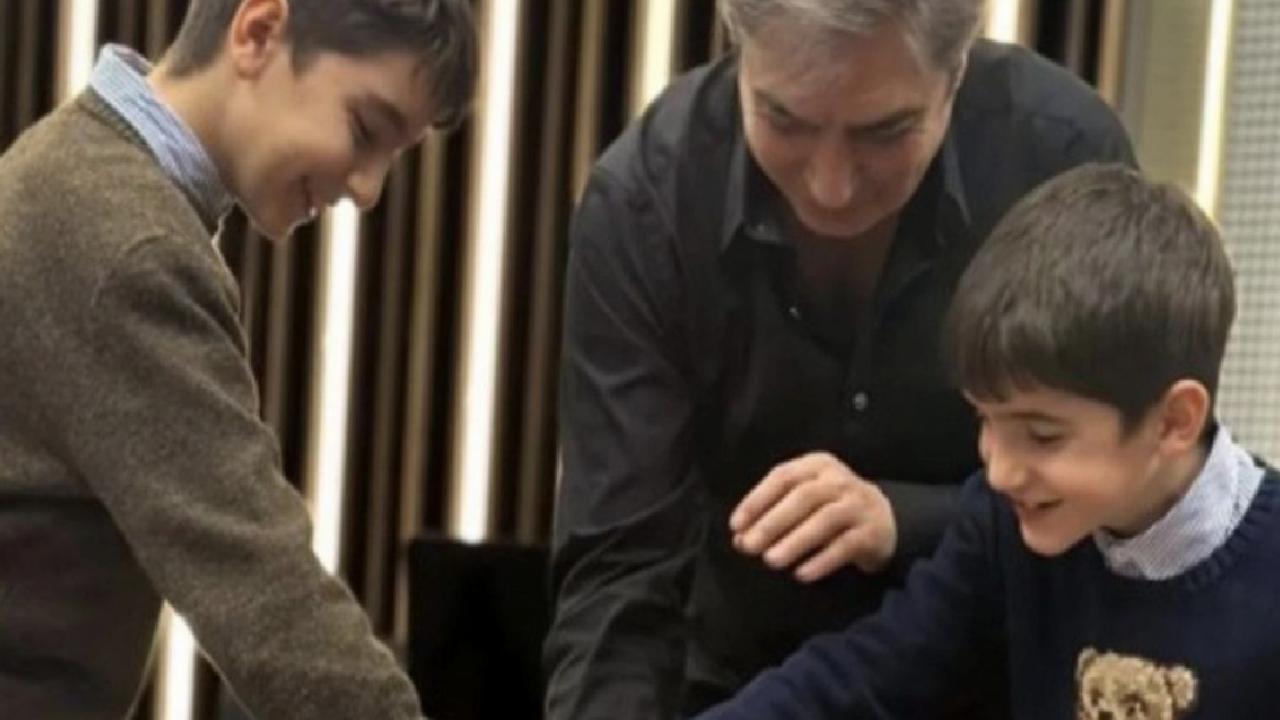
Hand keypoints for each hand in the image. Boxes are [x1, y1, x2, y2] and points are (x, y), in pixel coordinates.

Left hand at [729, 452, 896, 581]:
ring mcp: (858, 505)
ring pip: (824, 520)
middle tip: (749, 546)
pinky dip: (822, 561)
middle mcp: (838, 480)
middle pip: (803, 497)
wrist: (885, 519)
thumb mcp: (804, 498)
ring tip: (771, 561)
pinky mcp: (871, 532)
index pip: (783, 477)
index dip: (757, 500)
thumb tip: (740, 538)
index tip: (736, 525)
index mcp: (816, 465)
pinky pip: (845, 546)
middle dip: (772, 522)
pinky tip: (802, 575)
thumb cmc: (830, 507)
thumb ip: (773, 512)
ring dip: (794, 541)